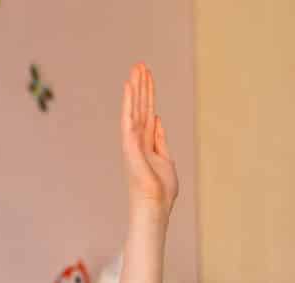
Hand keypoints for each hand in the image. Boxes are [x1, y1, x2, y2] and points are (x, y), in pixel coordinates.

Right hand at [121, 64, 178, 215]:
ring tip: (137, 68)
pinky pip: (129, 119)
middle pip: (140, 106)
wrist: (155, 206)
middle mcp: (138, 139)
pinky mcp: (130, 145)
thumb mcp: (166, 159)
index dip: (148, 94)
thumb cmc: (161, 190)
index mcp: (147, 142)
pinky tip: (129, 86)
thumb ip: (160, 139)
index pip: (147, 112)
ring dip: (136, 87)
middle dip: (141, 85)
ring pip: (135, 108)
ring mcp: (132, 141)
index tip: (148, 76)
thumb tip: (158, 120)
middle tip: (141, 64)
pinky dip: (128, 102)